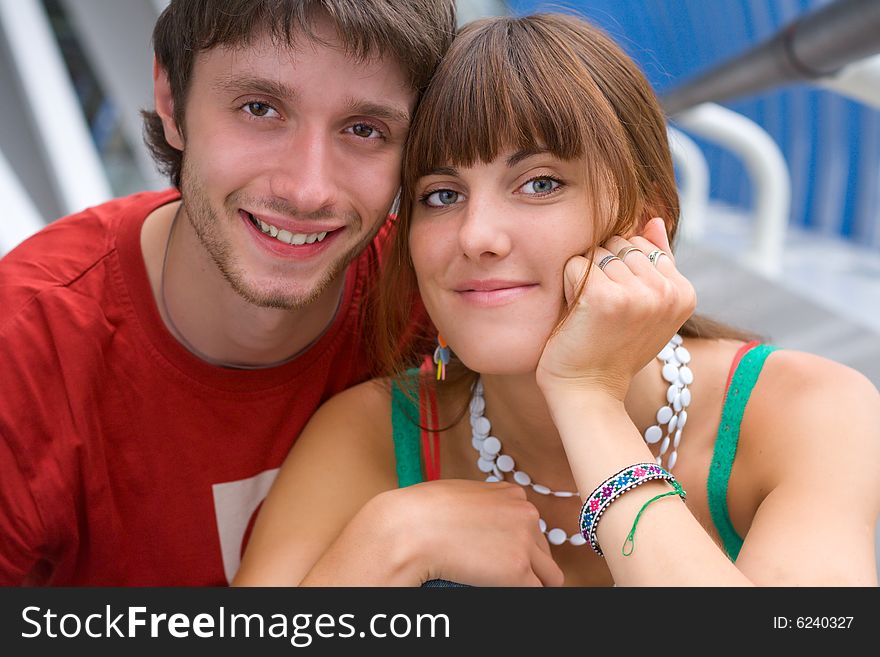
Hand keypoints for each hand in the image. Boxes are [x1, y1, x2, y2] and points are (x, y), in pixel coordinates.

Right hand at [368, 480, 563, 586]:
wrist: (410, 527)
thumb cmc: (423, 511)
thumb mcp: (462, 496)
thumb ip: (485, 507)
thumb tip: (488, 525)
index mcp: (512, 495)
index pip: (532, 527)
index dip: (519, 546)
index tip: (503, 557)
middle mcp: (526, 514)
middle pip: (543, 551)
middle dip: (528, 564)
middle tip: (500, 575)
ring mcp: (525, 543)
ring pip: (548, 575)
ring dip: (530, 582)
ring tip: (502, 586)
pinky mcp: (519, 571)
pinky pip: (535, 592)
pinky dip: (520, 594)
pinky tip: (498, 591)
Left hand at [535, 217, 695, 401]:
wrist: (589, 392)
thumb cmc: (611, 349)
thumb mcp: (645, 306)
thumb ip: (655, 260)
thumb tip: (654, 218)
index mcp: (684, 292)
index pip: (642, 243)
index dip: (619, 269)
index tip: (618, 307)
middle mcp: (668, 291)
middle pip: (618, 243)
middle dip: (601, 270)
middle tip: (600, 312)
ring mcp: (639, 294)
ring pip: (597, 252)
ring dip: (584, 279)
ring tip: (589, 314)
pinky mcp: (606, 298)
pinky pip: (576, 265)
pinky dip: (568, 286)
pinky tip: (576, 315)